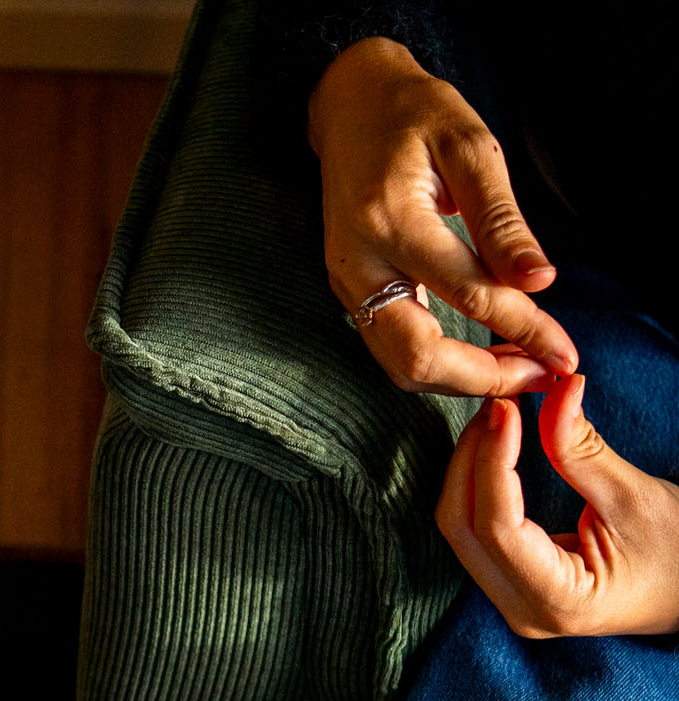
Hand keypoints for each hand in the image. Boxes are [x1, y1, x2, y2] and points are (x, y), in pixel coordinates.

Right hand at [308, 38, 577, 396]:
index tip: (564, 353)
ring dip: (462, 382)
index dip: (524, 329)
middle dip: (485, 379)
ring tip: (518, 369)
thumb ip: (501, 220)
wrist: (350, 106)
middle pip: (418, 357)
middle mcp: (360, 263)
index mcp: (392, 220)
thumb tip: (539, 281)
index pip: (468, 295)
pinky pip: (393, 352)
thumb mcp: (470, 147)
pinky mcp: (350, 295)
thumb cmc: (415, 116)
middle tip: (539, 375)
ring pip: (401, 367)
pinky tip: (482, 357)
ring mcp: (348, 285)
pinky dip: (441, 367)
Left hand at [435, 376, 678, 637]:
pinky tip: (494, 446)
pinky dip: (478, 485)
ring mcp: (513, 601)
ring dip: (470, 468)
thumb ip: (582, 449)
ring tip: (498, 416)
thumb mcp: (634, 498)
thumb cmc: (678, 554)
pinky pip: (475, 531)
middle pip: (462, 528)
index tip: (504, 407)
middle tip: (498, 403)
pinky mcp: (512, 584)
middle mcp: (523, 611)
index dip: (492, 460)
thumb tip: (556, 390)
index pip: (498, 526)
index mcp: (557, 601)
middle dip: (471, 459)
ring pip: (460, 529)